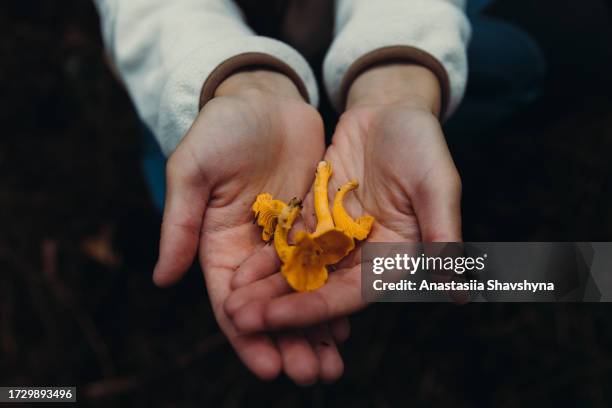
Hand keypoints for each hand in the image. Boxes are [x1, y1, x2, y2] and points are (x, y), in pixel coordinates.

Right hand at [152, 70, 347, 383]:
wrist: (264, 100)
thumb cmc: (222, 129)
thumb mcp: (193, 170)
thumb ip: (180, 223)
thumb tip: (162, 279)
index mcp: (219, 246)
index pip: (233, 303)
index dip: (250, 337)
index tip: (270, 367)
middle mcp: (252, 252)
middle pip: (271, 308)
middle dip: (289, 343)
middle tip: (312, 375)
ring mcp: (285, 241)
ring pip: (300, 294)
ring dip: (316, 329)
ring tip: (334, 363)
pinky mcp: (314, 226)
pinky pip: (325, 267)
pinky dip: (334, 293)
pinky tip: (351, 319)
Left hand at [224, 64, 461, 331]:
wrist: (389, 109)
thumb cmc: (422, 142)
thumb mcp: (437, 183)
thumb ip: (443, 232)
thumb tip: (460, 292)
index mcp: (393, 257)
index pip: (350, 294)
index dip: (312, 309)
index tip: (273, 319)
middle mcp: (363, 257)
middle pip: (317, 290)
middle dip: (279, 307)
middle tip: (238, 319)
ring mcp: (336, 241)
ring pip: (297, 273)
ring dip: (266, 289)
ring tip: (231, 303)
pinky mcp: (314, 221)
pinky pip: (287, 245)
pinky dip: (264, 260)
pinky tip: (237, 271)